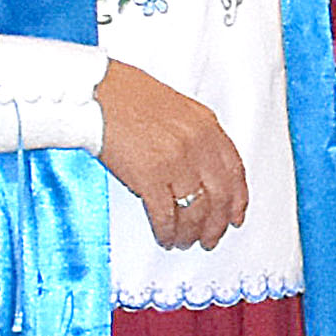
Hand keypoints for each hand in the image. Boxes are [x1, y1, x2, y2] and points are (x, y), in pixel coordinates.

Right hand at [94, 58, 244, 245]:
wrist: (98, 93)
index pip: (234, 172)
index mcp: (207, 127)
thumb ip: (198, 137)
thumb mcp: (179, 109)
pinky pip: (165, 215)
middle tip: (209, 239)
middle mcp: (196, 145)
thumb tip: (204, 172)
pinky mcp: (149, 177)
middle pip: (219, 197)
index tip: (235, 218)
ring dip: (191, 233)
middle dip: (216, 225)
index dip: (237, 200)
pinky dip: (167, 232)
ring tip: (185, 242)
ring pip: (194, 211)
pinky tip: (166, 238)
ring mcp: (175, 162)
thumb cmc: (130, 97)